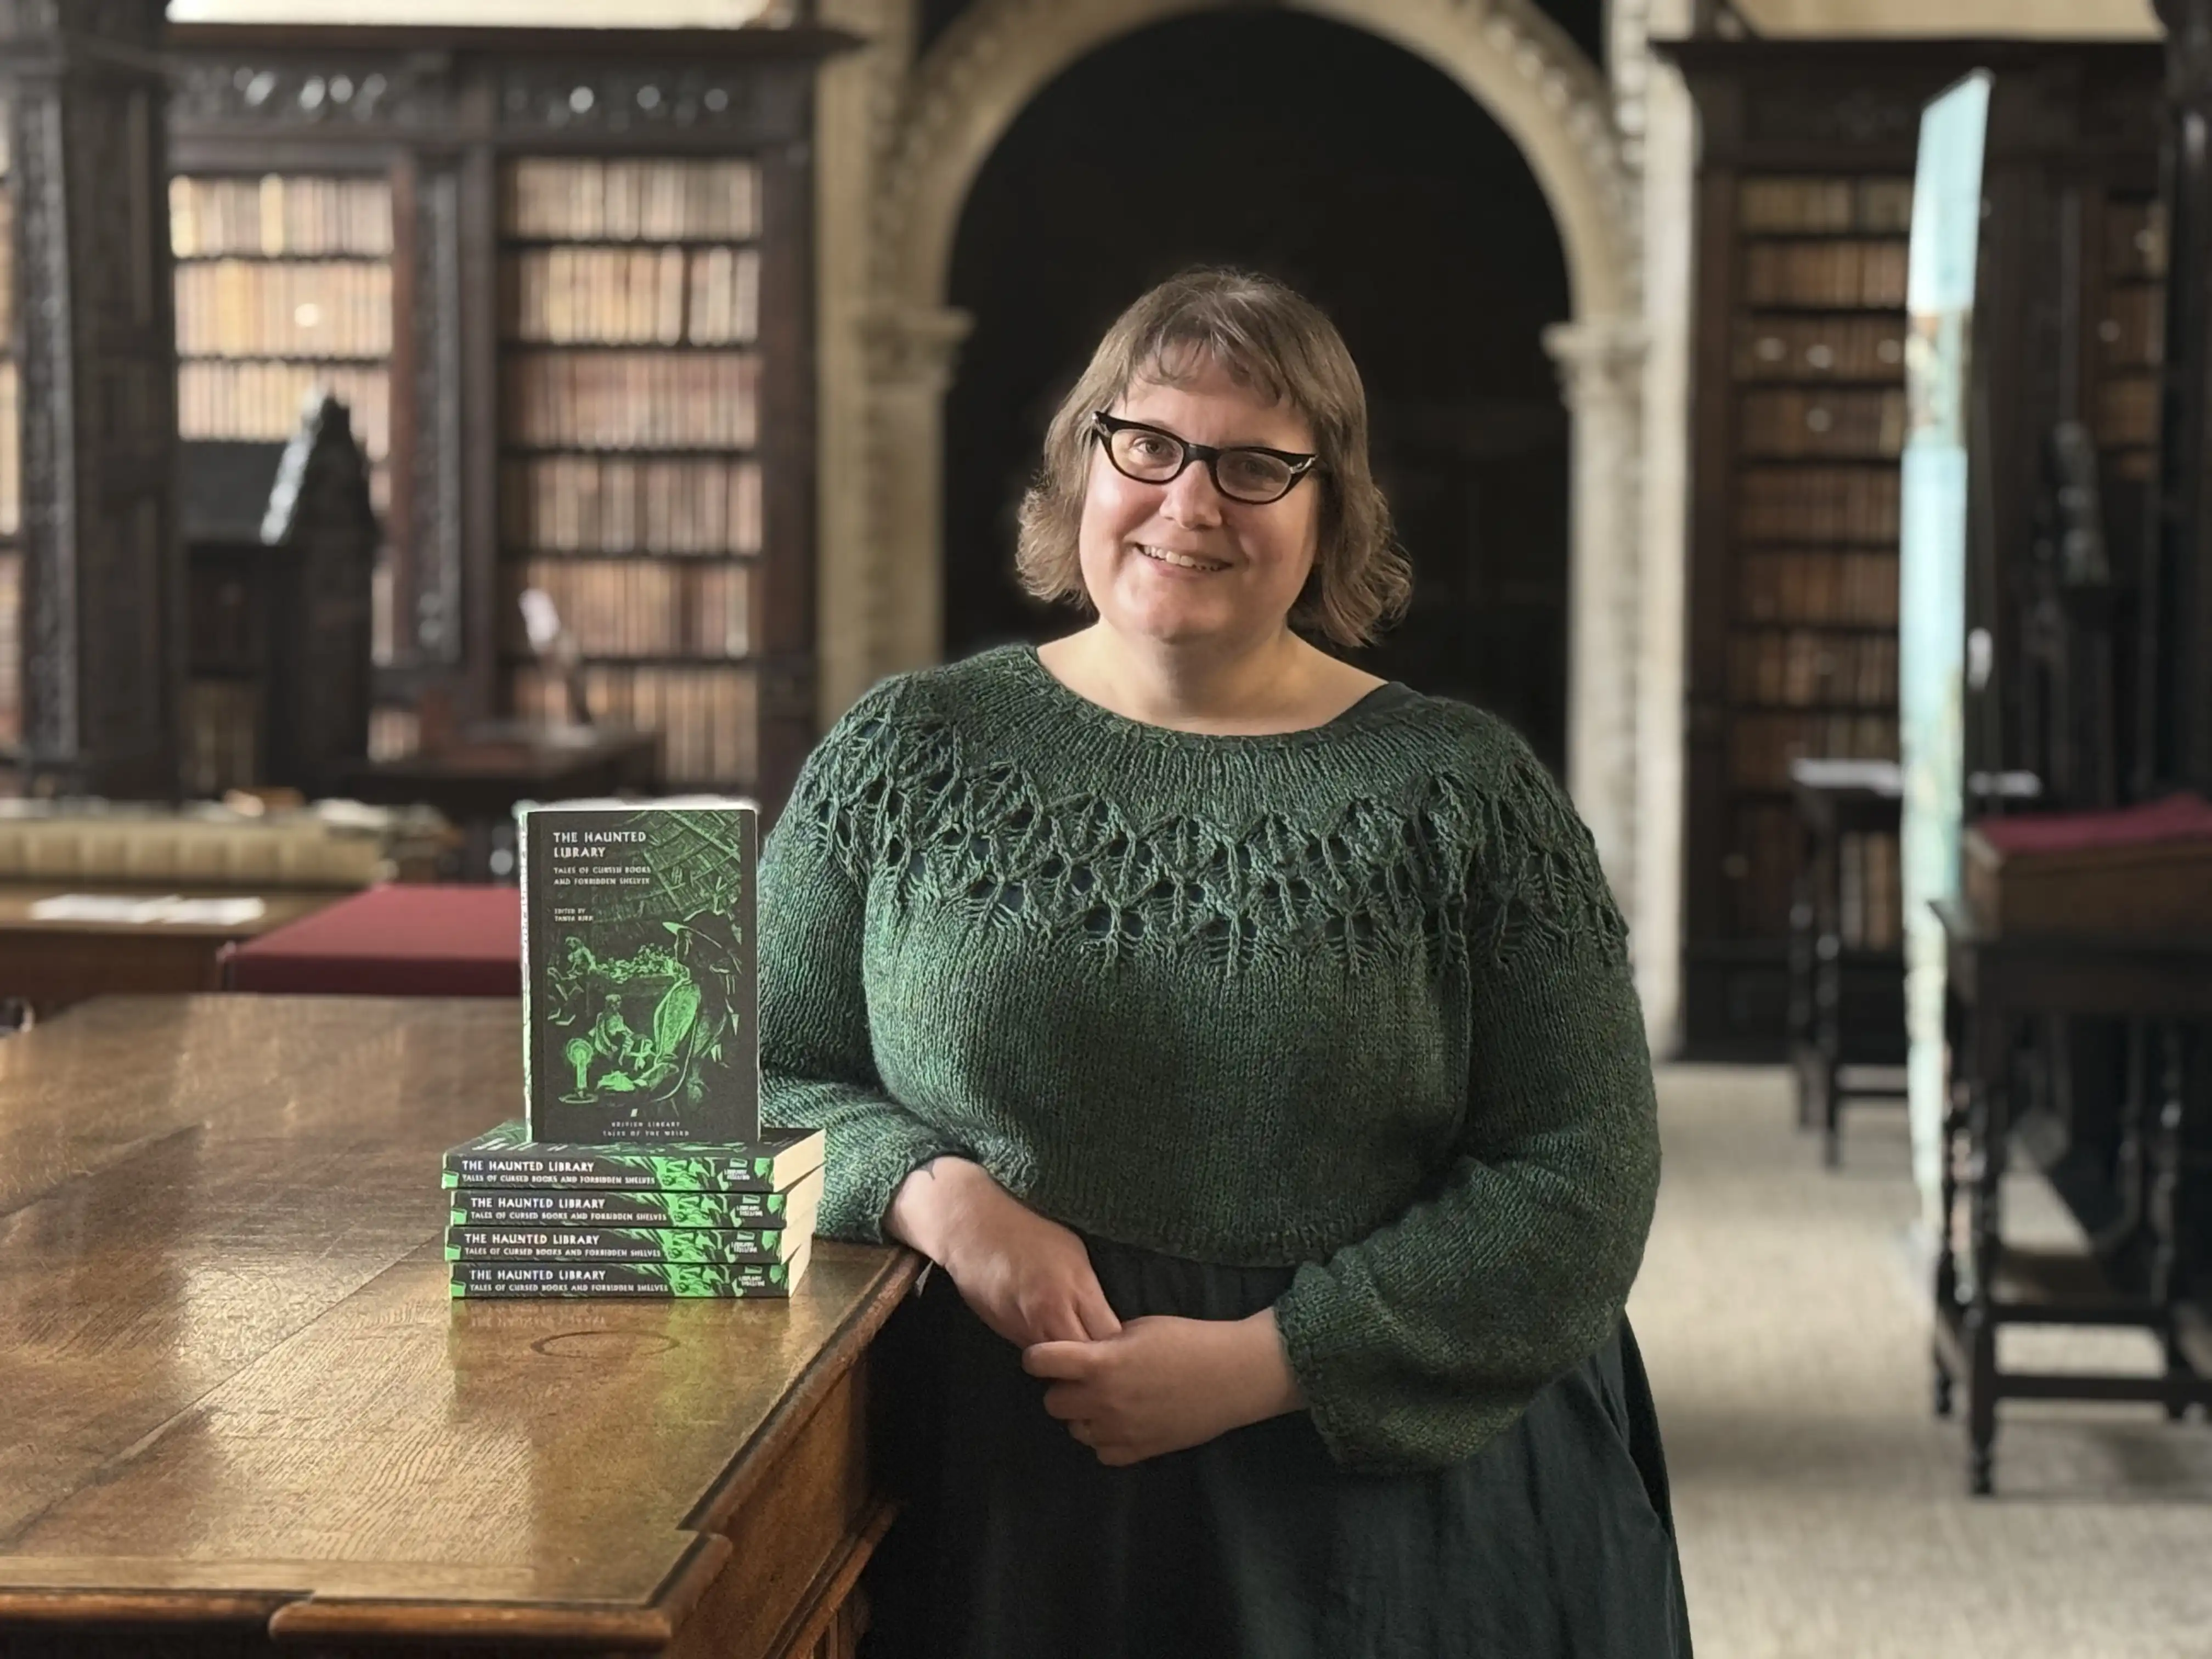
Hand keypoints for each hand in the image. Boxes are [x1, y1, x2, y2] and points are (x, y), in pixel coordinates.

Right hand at [886, 1157, 1121, 1347]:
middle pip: (1083, 1359)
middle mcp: (1051, 1314)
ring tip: (1075, 1351)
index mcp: (1076, 1288)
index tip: (1120, 1340)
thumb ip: (1090, 1291)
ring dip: (1067, 1361)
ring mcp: (1024, 1326)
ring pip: (1055, 1363)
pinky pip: (1032, 1350)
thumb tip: (1104, 1320)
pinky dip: (1043, 1350)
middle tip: (1101, 1356)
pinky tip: (1047, 1337)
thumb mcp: (1074, 1252)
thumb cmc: (1030, 1228)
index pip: (1108, 1337)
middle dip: (1094, 1361)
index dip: (1118, 1345)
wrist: (974, 1227)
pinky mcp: (1003, 1331)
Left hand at [1022, 1310, 1305, 1466]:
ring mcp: (1121, 1431)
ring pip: (1075, 1431)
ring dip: (1083, 1415)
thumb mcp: (1139, 1328)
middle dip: (1062, 1387)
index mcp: (1101, 1364)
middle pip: (1052, 1403)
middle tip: (1083, 1377)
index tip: (1048, 1354)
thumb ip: (1104, 1344)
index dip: (1039, 1356)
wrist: (1234, 1375)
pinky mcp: (1140, 1451)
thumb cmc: (1189, 1341)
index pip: (1040, 1362)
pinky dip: (1106, 1439)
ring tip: (1107, 1399)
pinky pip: (1102, 1452)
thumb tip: (1081, 1351)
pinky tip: (1122, 1421)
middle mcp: (1104, 1401)